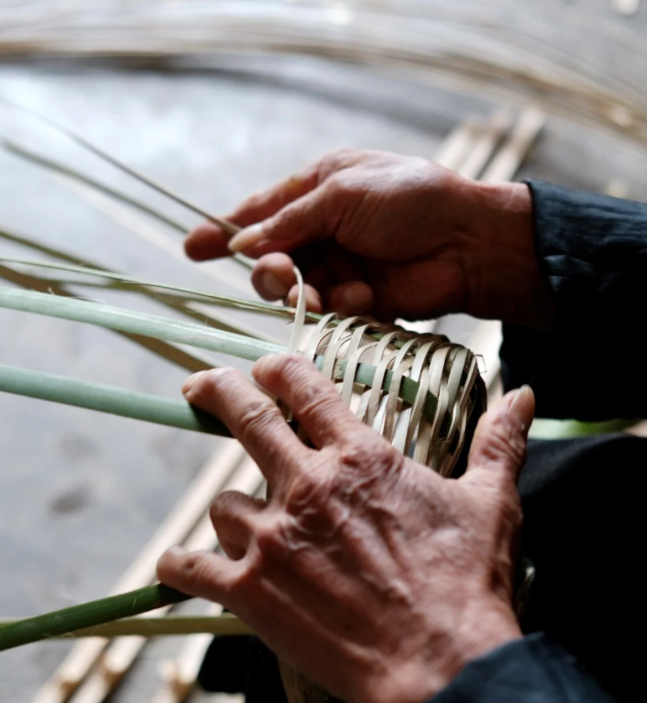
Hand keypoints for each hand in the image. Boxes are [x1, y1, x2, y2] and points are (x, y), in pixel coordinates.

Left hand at [157, 355, 533, 702]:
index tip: (266, 366)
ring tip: (252, 527)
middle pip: (245, 418)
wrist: (439, 665)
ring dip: (235, 510)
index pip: (305, 388)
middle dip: (219, 391)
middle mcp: (307, 487)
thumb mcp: (490, 502)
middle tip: (201, 385)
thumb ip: (498, 442)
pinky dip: (181, 565)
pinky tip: (179, 564)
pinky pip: (191, 567)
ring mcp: (273, 539)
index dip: (279, 368)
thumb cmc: (465, 584)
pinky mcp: (251, 592)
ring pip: (224, 504)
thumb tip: (521, 394)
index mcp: (360, 458)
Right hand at [185, 149, 553, 328]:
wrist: (468, 243)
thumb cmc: (410, 200)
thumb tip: (242, 245)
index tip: (192, 249)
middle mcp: (324, 229)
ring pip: (294, 291)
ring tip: (319, 291)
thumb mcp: (343, 194)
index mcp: (318, 189)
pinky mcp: (359, 301)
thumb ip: (289, 221)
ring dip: (300, 293)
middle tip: (281, 275)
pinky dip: (341, 305)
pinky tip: (366, 296)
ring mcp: (341, 267)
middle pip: (270, 260)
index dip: (225, 232)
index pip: (259, 213)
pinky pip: (329, 311)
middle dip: (268, 271)